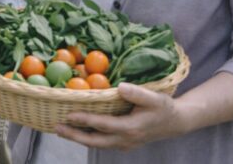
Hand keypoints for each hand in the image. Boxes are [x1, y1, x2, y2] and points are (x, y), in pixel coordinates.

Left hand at [54, 83, 186, 150]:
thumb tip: (119, 87)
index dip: (86, 120)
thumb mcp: (154, 97)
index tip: (69, 114)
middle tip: (56, 127)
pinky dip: (88, 138)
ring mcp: (124, 144)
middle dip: (75, 135)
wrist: (175, 123)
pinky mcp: (123, 143)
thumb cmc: (164, 107)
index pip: (104, 125)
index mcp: (131, 128)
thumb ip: (137, 93)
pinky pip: (102, 142)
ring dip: (79, 138)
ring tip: (60, 130)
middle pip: (95, 141)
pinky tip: (77, 131)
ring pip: (97, 144)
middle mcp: (125, 139)